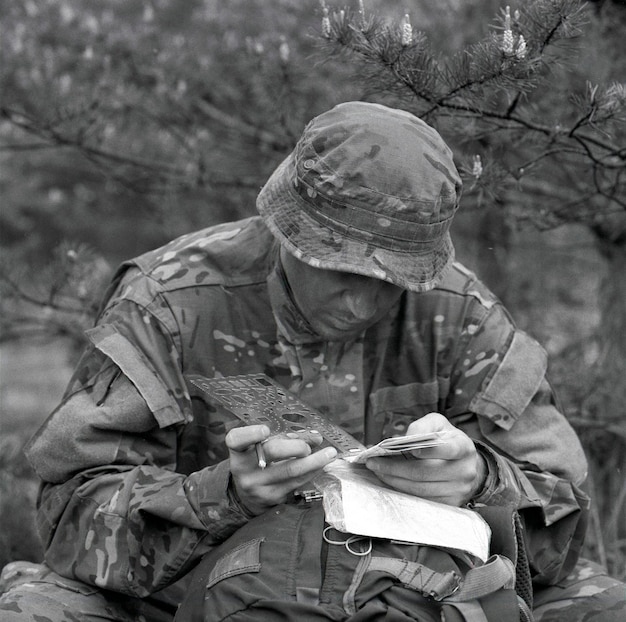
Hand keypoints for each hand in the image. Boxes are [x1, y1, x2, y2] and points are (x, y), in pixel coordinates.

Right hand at [225, 424, 336, 515]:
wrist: (246, 496)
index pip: (236, 440)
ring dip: (314, 461)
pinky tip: (321, 465)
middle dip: (295, 446)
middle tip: (308, 446)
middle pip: (271, 453)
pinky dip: (312, 471)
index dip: (250, 434)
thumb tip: (316, 437)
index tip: (265, 430)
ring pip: (290, 471)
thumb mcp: (262, 447)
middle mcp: (245, 470)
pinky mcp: (273, 498)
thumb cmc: (257, 462)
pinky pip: (297, 482)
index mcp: (239, 452)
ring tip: (330, 453)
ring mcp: (259, 486)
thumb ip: (286, 438)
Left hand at [364, 412, 485, 506]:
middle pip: (425, 472)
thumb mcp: (438, 424)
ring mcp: (457, 490)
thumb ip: (422, 426)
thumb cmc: (447, 440)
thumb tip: (407, 439)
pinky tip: (390, 480)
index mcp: (463, 447)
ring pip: (420, 489)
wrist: (466, 464)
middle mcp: (463, 471)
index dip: (428, 450)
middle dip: (395, 467)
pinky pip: (421, 500)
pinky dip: (402, 490)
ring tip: (377, 470)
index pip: (447, 449)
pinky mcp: (450, 504)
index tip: (409, 448)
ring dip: (394, 480)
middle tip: (374, 462)